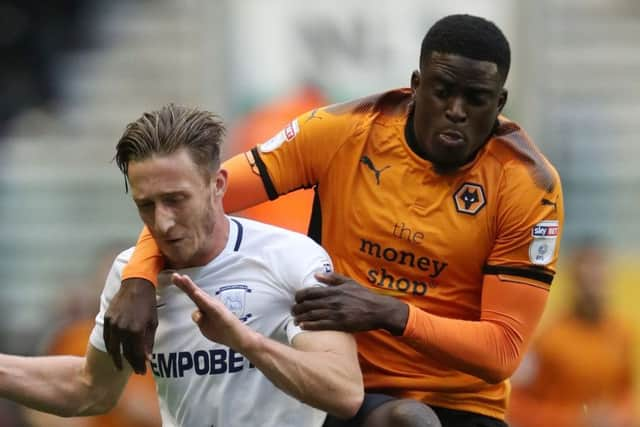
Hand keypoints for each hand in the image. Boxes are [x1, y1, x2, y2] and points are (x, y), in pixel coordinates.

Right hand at [103, 278, 157, 373]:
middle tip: (137, 371)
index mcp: (136, 330)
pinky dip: (111, 347)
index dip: (139, 364)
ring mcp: (113, 324)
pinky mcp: (107, 319)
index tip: (143, 371)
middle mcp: (122, 328)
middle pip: (124, 353)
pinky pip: (107, 338)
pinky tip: (115, 353)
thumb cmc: (148, 304)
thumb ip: (149, 342)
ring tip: (123, 366)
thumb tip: (147, 359)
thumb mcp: (153, 323)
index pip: (136, 354)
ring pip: (113, 348)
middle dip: (131, 364)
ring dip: (118, 359)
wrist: (136, 285)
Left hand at [171, 273, 257, 350]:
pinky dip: (202, 299)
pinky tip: (196, 294)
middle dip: (184, 284)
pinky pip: (209, 306)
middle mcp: (210, 304)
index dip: (183, 286)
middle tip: (174, 275)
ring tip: (183, 278)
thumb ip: (199, 319)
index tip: (174, 277)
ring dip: (191, 287)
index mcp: (205, 306)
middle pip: (194, 292)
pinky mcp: (219, 313)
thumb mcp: (206, 326)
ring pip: (200, 296)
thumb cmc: (223, 330)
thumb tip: (195, 314)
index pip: (192, 294)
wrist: (239, 337)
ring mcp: (215, 307)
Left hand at [291, 272, 408, 334]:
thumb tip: (316, 275)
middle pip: (308, 304)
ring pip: (312, 315)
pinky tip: (303, 326)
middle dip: (297, 308)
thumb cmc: (364, 296)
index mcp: (334, 290)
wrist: (378, 310)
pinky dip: (310, 325)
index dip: (299, 296)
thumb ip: (332, 278)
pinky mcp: (340, 324)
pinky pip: (321, 325)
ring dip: (301, 317)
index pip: (310, 292)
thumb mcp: (349, 282)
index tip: (296, 299)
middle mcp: (332, 301)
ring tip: (295, 319)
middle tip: (292, 311)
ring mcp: (335, 313)